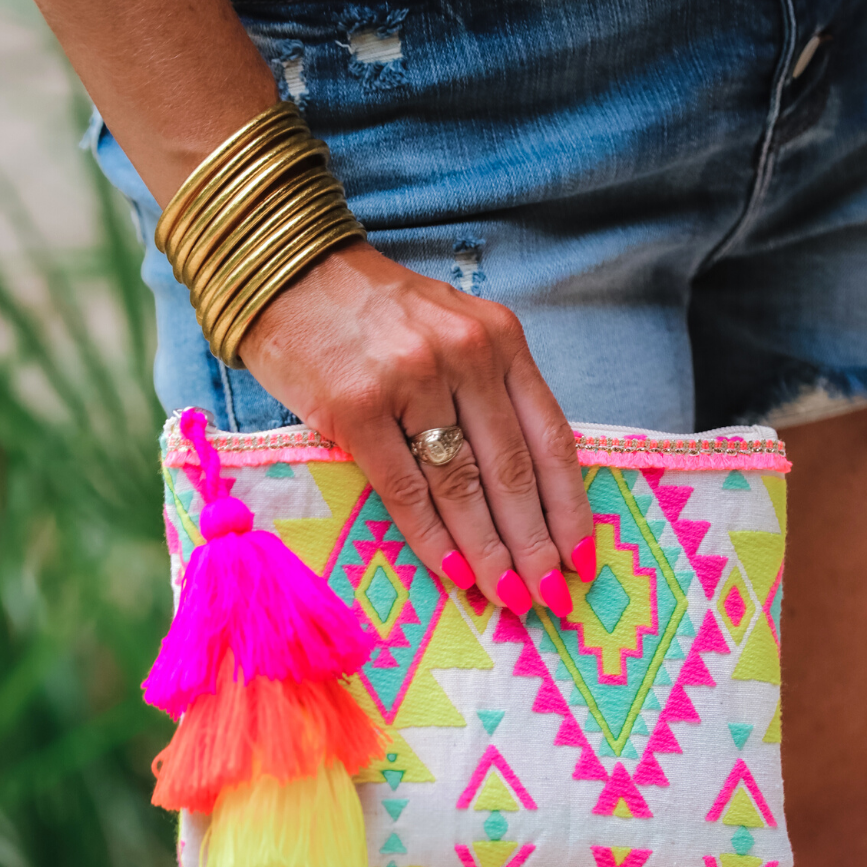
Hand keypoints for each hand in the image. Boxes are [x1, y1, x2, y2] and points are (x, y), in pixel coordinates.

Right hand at [239, 241, 595, 614]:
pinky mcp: (357, 408)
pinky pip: (406, 490)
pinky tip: (455, 573)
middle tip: (551, 597)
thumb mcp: (452, 332)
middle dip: (536, 543)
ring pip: (464, 486)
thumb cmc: (371, 313)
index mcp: (500, 338)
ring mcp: (411, 380)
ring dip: (490, 551)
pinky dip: (433, 538)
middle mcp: (466, 355)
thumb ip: (489, 393)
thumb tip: (521, 489)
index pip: (550, 436)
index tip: (582, 556)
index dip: (569, 504)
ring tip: (510, 596)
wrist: (284, 269)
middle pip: (513, 471)